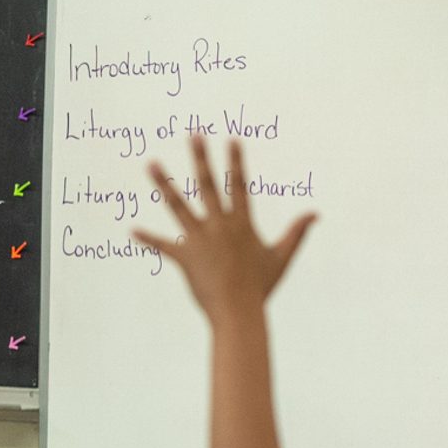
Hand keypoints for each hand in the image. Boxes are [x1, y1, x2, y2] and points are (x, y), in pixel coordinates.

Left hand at [132, 137, 315, 322]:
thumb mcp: (282, 257)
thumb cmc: (261, 287)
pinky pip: (163, 245)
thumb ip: (297, 233)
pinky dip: (148, 239)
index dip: (236, 161)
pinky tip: (131, 231)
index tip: (232, 140)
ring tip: (151, 163)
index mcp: (242, 223)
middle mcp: (219, 225)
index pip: (240, 185)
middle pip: (209, 185)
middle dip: (201, 159)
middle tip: (193, 135)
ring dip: (163, 183)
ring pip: (178, 205)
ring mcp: (200, 240)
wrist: (238, 312)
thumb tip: (316, 214)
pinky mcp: (184, 257)